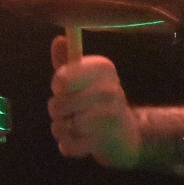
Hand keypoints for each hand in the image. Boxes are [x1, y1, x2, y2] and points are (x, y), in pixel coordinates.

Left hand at [48, 34, 141, 167]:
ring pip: (64, 125)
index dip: (58, 86)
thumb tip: (58, 39)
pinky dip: (67, 145)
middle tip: (66, 111)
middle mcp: (110, 88)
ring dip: (61, 128)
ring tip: (71, 126)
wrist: (127, 134)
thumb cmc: (97, 100)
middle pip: (58, 103)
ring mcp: (110, 116)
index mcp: (103, 68)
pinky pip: (70, 145)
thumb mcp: (83, 76)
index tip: (64, 88)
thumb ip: (67, 60)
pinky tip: (75, 141)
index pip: (63, 77)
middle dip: (56, 110)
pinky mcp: (106, 141)